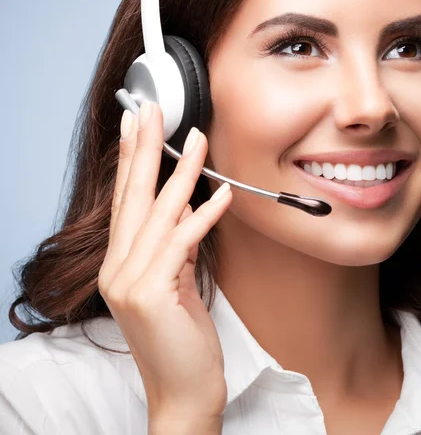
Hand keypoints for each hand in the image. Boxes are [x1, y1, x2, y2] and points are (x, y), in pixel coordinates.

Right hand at [98, 100, 230, 421]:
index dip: (130, 159)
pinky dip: (204, 215)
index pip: (124, 201)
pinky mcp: (152, 294)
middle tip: (152, 109)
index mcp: (120, 263)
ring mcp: (129, 282)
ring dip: (182, 172)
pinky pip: (182, 242)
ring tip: (197, 139)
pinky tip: (223, 193)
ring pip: (159, 213)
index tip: (135, 124)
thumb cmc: (182, 336)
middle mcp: (117, 268)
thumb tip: (183, 202)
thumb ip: (173, 243)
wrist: (183, 391)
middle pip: (132, 196)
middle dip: (144, 148)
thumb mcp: (175, 281)